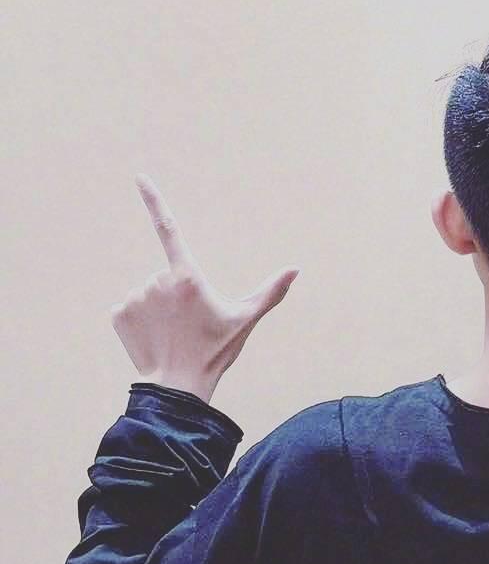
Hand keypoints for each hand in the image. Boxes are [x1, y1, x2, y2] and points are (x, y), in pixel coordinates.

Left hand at [109, 174, 300, 403]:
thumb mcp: (245, 321)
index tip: (139, 177)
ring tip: (173, 335)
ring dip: (160, 310)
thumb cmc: (215, 352)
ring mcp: (135, 297)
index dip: (154, 201)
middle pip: (168, 278)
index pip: (169, 230)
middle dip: (178, 296)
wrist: (178, 386)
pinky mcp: (119, 314)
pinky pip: (132, 309)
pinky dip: (142, 322)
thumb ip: (270, 292)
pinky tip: (155, 339)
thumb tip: (295, 270)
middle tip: (191, 326)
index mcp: (188, 277)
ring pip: (150, 294)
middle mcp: (157, 281)